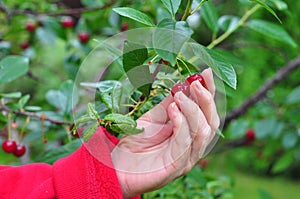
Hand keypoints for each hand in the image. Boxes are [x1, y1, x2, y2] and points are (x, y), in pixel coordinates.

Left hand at [111, 68, 219, 197]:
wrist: (117, 168)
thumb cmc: (135, 144)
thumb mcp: (153, 119)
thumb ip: (168, 105)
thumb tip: (182, 85)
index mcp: (189, 134)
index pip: (206, 112)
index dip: (209, 92)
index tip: (206, 72)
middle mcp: (192, 146)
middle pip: (211, 122)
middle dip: (205, 99)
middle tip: (195, 82)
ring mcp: (186, 158)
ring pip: (202, 131)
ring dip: (193, 109)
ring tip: (179, 95)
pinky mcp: (176, 167)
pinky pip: (185, 142)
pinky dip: (181, 123)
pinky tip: (173, 108)